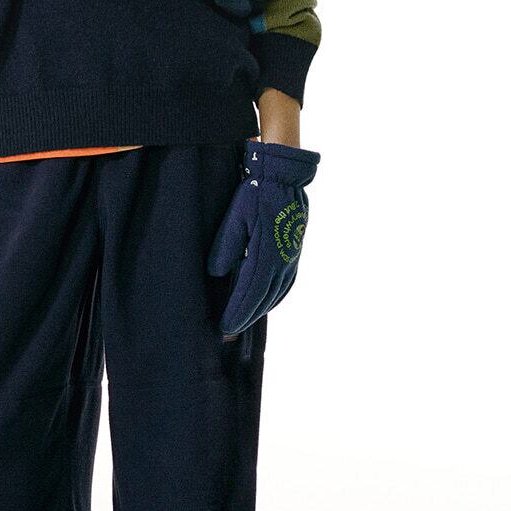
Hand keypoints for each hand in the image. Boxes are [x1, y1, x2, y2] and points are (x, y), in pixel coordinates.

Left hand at [207, 140, 320, 337]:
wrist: (285, 177)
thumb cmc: (256, 194)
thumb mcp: (235, 217)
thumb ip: (225, 247)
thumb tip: (216, 274)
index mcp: (265, 255)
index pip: (249, 293)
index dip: (236, 313)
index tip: (223, 327)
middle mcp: (281, 262)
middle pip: (263, 300)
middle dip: (245, 318)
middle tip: (229, 333)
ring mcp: (291, 259)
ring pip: (275, 294)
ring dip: (259, 311)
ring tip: (243, 323)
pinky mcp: (294, 253)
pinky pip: (286, 284)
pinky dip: (275, 298)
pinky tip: (267, 303)